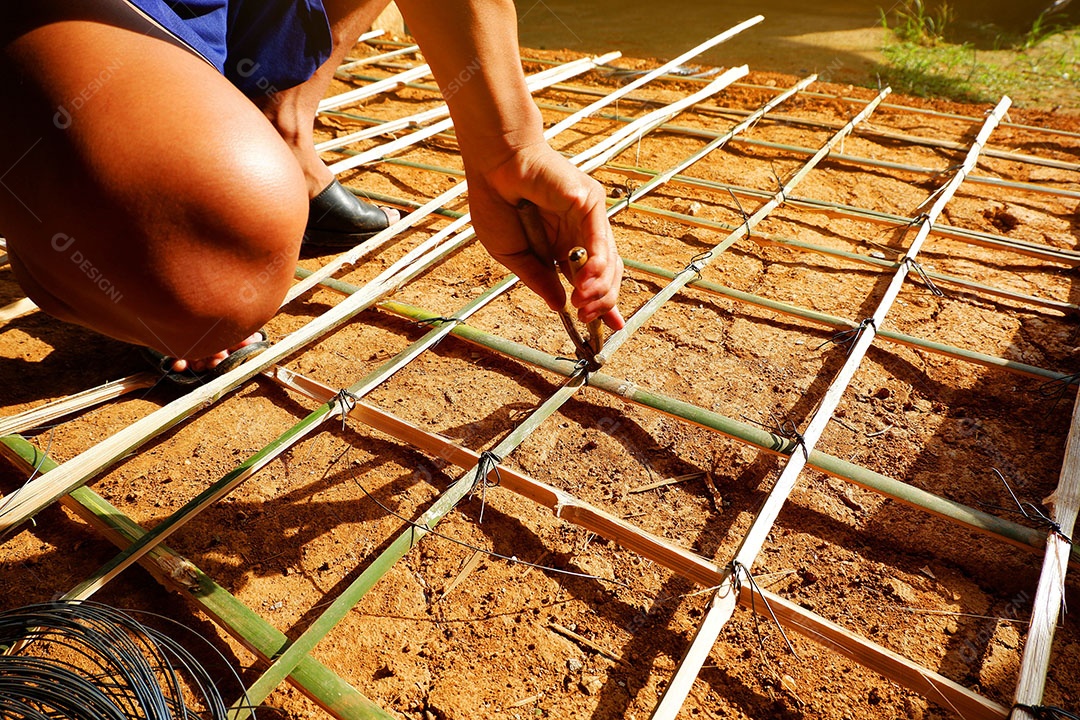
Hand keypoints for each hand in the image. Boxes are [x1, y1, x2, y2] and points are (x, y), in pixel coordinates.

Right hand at [465, 141, 624, 329]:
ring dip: (600, 288)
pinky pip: (599, 238)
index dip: (603, 305)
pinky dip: (596, 263)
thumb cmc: (496, 203)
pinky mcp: (590, 201)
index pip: (592, 280)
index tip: (605, 328)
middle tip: (585, 316)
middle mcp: (580, 234)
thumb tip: (559, 305)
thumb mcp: (512, 255)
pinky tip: (587, 281)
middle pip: (607, 275)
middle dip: (601, 302)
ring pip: (609, 261)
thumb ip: (537, 278)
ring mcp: (589, 218)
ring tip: (583, 302)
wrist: (492, 167)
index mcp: (562, 247)